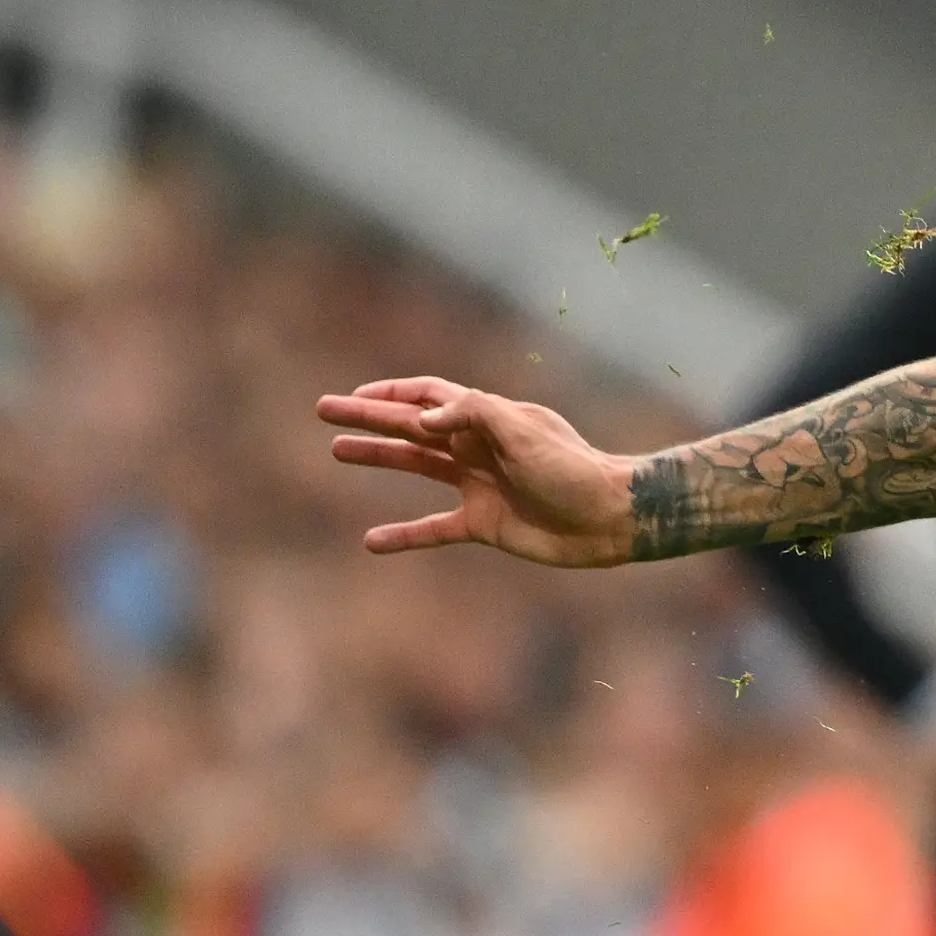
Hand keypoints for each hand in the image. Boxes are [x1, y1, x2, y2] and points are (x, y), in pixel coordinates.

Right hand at [316, 377, 638, 563]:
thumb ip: (472, 414)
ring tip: (337, 451)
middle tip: (324, 411)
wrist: (610, 519)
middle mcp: (479, 447)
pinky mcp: (485, 523)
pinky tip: (371, 541)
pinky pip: (434, 528)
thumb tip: (421, 420)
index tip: (357, 397)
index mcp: (489, 417)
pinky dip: (405, 535)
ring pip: (417, 466)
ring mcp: (479, 484)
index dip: (394, 394)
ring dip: (379, 457)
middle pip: (413, 427)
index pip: (430, 395)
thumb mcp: (524, 431)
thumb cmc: (573, 469)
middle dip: (369, 418)